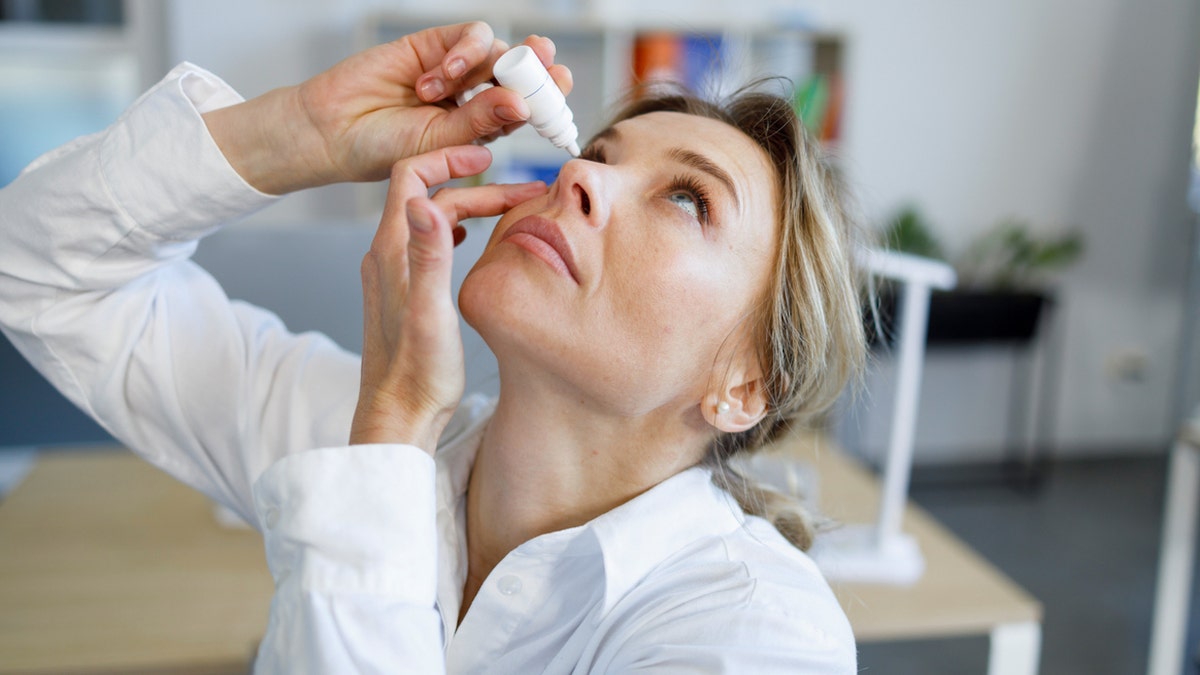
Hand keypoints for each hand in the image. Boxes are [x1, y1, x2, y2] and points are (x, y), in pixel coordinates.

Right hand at [203, 22, 571, 194]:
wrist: (333, 132)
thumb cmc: (384, 151)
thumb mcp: (438, 144)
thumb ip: (479, 121)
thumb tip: (522, 104)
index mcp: (483, 128)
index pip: (527, 109)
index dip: (548, 102)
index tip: (562, 103)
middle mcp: (475, 96)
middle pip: (521, 73)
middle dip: (540, 69)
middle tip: (551, 69)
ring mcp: (456, 69)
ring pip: (497, 51)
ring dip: (483, 66)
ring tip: (444, 90)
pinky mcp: (434, 44)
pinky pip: (468, 36)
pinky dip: (461, 53)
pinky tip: (435, 78)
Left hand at [349, 145, 545, 452]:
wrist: (398, 415)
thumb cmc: (418, 372)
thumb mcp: (430, 310)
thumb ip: (430, 254)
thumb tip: (424, 202)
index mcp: (393, 251)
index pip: (411, 175)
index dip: (449, 158)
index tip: (489, 158)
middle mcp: (387, 255)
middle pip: (429, 196)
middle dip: (476, 186)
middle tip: (525, 193)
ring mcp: (393, 273)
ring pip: (431, 219)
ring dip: (470, 206)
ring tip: (510, 210)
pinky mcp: (403, 292)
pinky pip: (429, 243)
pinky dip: (456, 229)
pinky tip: (472, 239)